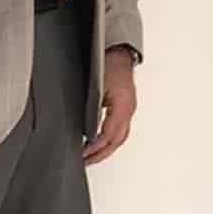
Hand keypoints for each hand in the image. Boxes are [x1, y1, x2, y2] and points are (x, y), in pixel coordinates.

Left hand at [83, 46, 138, 164]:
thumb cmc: (108, 64)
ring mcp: (129, 108)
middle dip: (101, 154)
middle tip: (86, 161)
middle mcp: (129, 109)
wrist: (118, 52)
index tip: (84, 154)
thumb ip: (92, 110)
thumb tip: (83, 131)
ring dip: (106, 149)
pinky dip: (110, 139)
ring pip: (121, 137)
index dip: (96, 147)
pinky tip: (100, 141)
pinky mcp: (126, 106)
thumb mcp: (97, 88)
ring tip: (92, 155)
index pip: (109, 134)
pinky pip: (121, 129)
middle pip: (117, 140)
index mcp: (122, 105)